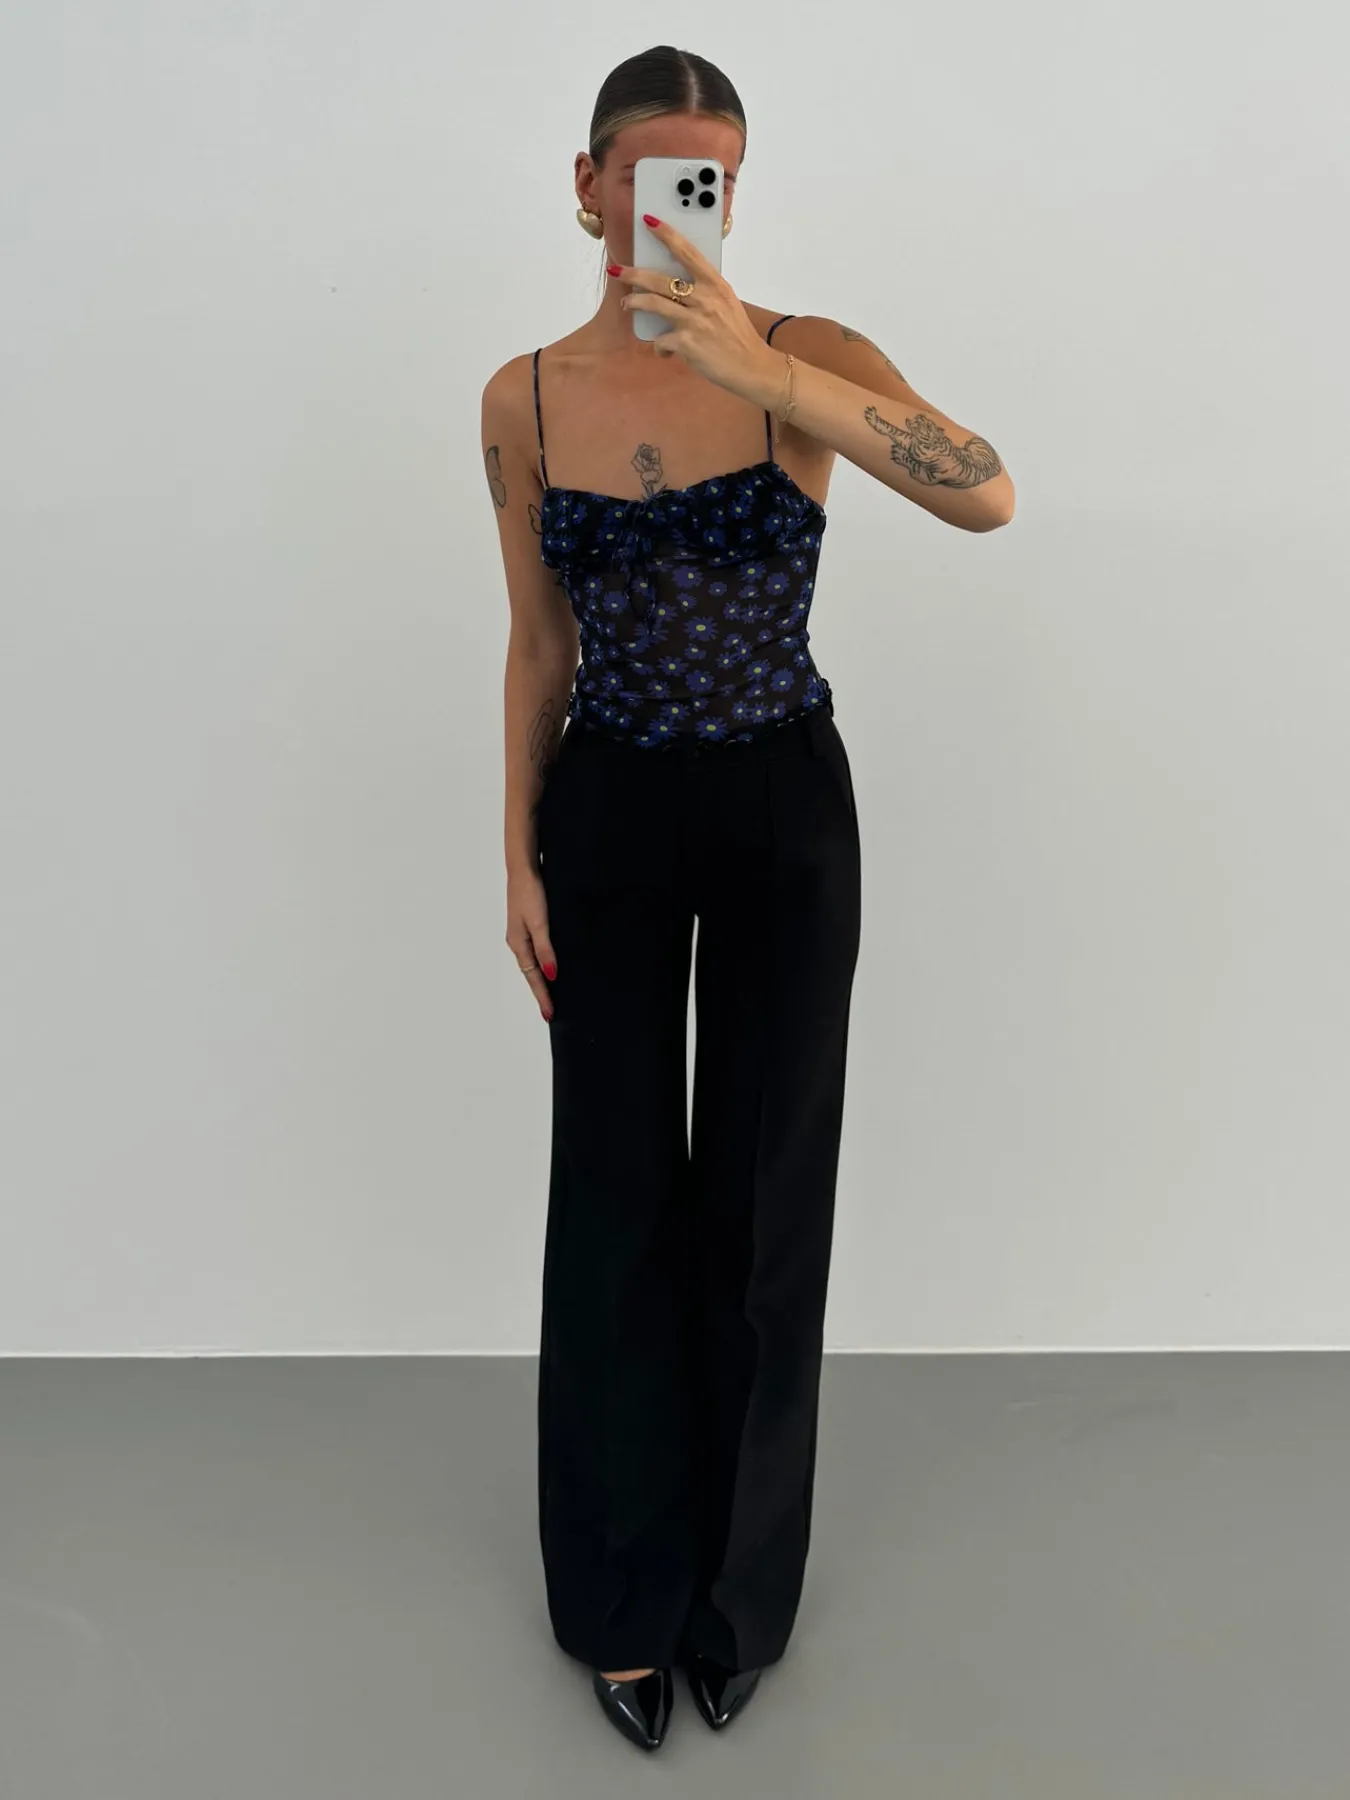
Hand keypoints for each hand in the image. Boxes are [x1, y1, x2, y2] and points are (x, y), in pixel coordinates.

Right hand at [506, 864, 556, 1022]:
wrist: (523, 868)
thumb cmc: (529, 892)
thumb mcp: (539, 922)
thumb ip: (545, 949)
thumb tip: (551, 974)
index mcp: (518, 944)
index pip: (532, 978)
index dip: (542, 996)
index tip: (550, 1014)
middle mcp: (518, 942)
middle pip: (530, 974)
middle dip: (540, 993)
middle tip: (550, 1012)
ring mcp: (522, 934)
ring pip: (531, 964)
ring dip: (540, 981)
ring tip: (550, 996)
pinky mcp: (528, 925)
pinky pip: (534, 952)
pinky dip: (541, 964)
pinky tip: (549, 966)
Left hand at [611, 215, 777, 396]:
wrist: (751, 366)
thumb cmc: (737, 335)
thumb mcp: (726, 303)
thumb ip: (705, 291)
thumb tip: (677, 286)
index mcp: (715, 284)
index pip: (687, 252)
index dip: (666, 234)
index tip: (649, 222)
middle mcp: (704, 298)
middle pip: (659, 280)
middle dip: (632, 273)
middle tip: (616, 270)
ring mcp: (694, 321)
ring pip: (653, 304)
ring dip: (634, 302)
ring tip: (626, 303)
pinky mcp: (687, 343)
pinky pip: (661, 340)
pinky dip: (659, 346)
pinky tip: (664, 350)